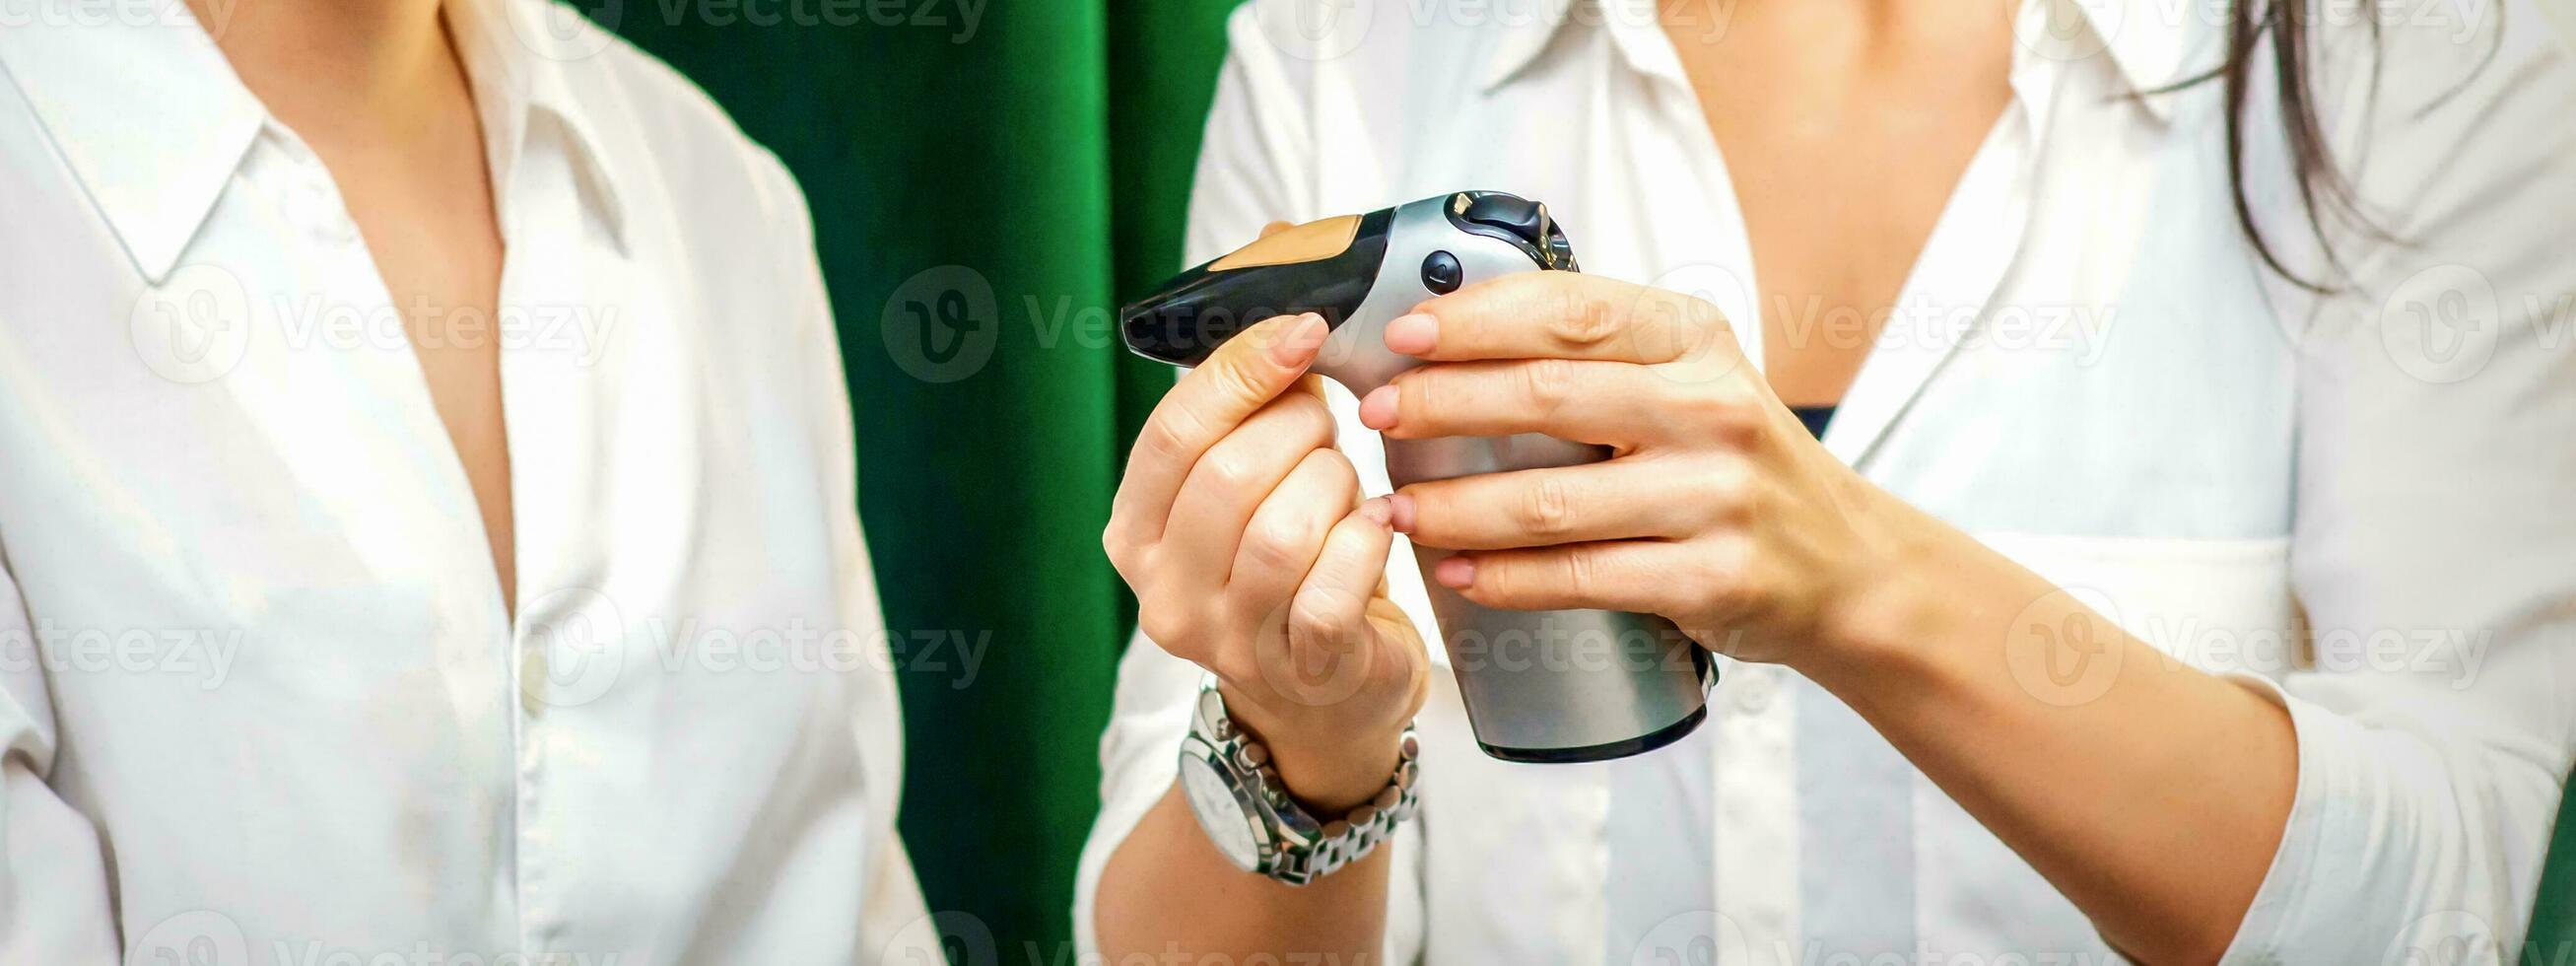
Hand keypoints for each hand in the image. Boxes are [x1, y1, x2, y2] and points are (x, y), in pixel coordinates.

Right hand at [1105, 311, 1430, 812]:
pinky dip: (1364, 544)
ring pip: (1280, 531)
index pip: (1173, 431)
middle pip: (1228, 476)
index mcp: (1135, 531)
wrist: (1327, 697)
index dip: (1242, 369)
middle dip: (1298, 431)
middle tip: (1330, 431)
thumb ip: (1249, 398)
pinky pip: (1331, 590)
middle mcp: (1164, 591)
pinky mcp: (1300, 669)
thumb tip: (1281, 279)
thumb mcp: (1252, 482)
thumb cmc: (1293, 565)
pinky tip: (1376, 529)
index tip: (1305, 328)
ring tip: (1350, 486)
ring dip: (1334, 487)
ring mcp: (1227, 641)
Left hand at [1355, 272, 1922, 668]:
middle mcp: (1714, 409)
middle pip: (1549, 396)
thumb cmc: (1736, 466)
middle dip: (1444, 404)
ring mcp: (1716, 497)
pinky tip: (1456, 571)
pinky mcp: (1711, 579)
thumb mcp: (1693, 381)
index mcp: (1697, 342)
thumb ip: (1599, 354)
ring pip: (1552, 500)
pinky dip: (1507, 578)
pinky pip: (1582, 577)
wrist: (1847, 568)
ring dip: (1456, 505)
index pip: (1573, 310)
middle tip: (1376, 416)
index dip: (1477, 318)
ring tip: (1394, 506)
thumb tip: (1450, 334)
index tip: (1406, 333)